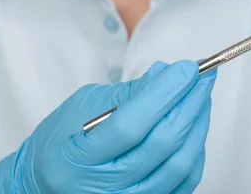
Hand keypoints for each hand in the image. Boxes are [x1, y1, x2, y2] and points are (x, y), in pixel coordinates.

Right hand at [0, 60, 215, 193]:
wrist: (48, 181)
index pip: (130, 124)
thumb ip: (126, 93)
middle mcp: (102, 189)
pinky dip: (196, 150)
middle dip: (188, 103)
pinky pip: (184, 181)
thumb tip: (166, 73)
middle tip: (202, 77)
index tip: (187, 69)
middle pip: (160, 144)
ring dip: (198, 124)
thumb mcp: (83, 106)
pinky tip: (196, 125)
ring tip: (202, 97)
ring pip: (179, 164)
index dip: (164, 94)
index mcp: (76, 159)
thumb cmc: (63, 140)